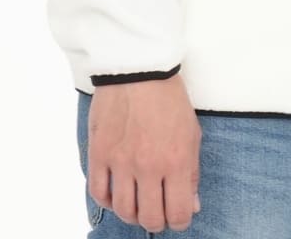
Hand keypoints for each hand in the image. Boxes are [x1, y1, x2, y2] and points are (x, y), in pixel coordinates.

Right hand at [86, 74, 202, 231]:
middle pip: (149, 218)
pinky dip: (108, 201)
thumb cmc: (169, 99)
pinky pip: (98, 193)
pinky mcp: (99, 153)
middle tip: (158, 211)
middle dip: (156, 221)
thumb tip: (191, 205)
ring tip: (138, 202)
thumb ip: (191, 172)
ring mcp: (121, 161)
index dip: (180, 221)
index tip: (178, 215)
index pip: (179, 213)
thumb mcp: (192, 133)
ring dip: (133, 213)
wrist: (139, 69)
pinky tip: (117, 193)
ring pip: (123, 211)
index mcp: (176, 160)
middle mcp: (148, 166)